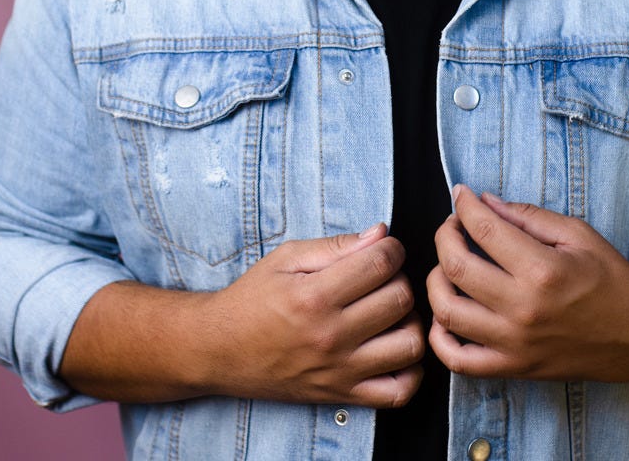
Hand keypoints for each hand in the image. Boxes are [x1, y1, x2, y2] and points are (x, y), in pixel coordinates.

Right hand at [208, 224, 424, 406]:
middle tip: (381, 278)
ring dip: (409, 321)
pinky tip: (394, 346)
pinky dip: (410, 370)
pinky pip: (399, 391)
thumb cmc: (253, 299)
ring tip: (389, 311)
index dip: (391, 247)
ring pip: (409, 344)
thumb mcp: (286, 258)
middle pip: (400, 299)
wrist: (219, 350)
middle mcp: (330, 336)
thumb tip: (381, 233)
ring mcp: (339, 370)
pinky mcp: (343, 396)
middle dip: (398, 279)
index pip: (381, 263)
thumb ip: (336, 245)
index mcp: (315, 296)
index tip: (383, 249)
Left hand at [426, 186, 628, 381]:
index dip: (464, 205)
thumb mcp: (577, 234)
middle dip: (445, 234)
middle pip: (455, 265)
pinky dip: (440, 337)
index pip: (483, 228)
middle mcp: (523, 308)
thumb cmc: (611, 279)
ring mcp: (514, 344)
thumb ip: (527, 216)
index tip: (461, 195)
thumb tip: (484, 202)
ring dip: (435, 280)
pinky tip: (446, 313)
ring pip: (447, 311)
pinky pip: (459, 361)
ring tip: (449, 265)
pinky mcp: (513, 368)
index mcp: (542, 270)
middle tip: (453, 225)